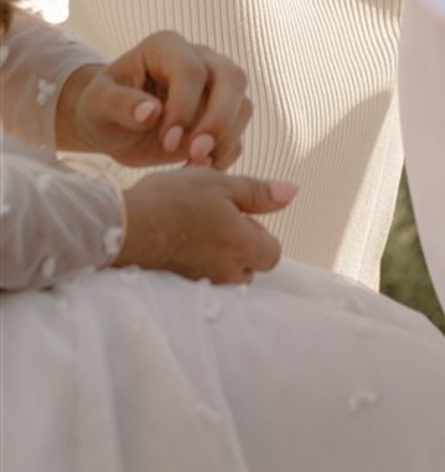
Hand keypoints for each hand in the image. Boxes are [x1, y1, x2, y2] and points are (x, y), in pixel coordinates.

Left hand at [56, 31, 253, 168]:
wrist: (110, 124)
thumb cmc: (100, 107)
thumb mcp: (98, 103)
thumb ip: (121, 104)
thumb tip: (151, 113)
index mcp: (166, 47)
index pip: (191, 70)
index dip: (184, 106)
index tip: (167, 140)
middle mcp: (199, 59)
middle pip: (232, 78)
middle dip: (219, 119)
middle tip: (196, 153)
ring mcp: (214, 85)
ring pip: (242, 104)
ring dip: (226, 137)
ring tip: (195, 163)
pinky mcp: (220, 114)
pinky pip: (238, 131)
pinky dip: (225, 152)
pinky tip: (197, 168)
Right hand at [112, 168, 296, 281]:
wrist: (124, 226)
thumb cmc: (175, 200)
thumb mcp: (222, 184)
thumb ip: (260, 192)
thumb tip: (293, 192)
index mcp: (245, 248)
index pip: (272, 253)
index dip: (259, 232)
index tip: (238, 216)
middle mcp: (228, 273)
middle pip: (250, 267)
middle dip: (240, 247)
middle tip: (215, 220)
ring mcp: (203, 283)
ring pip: (226, 274)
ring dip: (218, 254)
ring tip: (195, 228)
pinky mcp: (181, 286)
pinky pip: (203, 278)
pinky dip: (198, 261)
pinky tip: (180, 240)